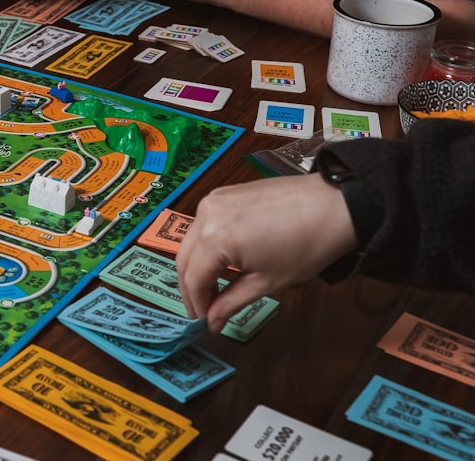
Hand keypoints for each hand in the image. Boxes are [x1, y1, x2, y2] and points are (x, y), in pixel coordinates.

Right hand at [177, 174, 358, 331]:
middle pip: (183, 258)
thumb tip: (213, 322)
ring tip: (212, 288)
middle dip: (191, 287)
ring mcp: (212, 200)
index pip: (193, 278)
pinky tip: (220, 261)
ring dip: (196, 265)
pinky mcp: (222, 194)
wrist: (333, 206)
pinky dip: (206, 245)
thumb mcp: (267, 282)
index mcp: (215, 240)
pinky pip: (203, 224)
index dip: (197, 303)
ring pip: (191, 241)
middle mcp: (205, 216)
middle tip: (202, 310)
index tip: (204, 321)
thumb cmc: (305, 246)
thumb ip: (232, 302)